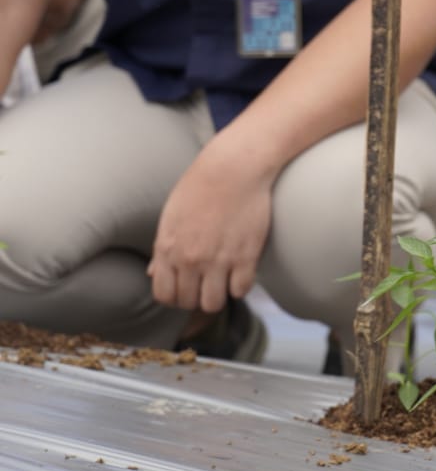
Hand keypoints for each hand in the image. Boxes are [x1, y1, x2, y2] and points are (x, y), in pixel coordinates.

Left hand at [147, 142, 274, 313]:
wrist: (234, 167)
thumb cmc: (201, 187)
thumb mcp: (172, 216)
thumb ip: (162, 248)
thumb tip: (153, 273)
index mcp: (168, 248)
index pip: (164, 295)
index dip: (175, 297)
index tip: (187, 288)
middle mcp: (190, 258)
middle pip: (189, 302)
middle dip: (197, 297)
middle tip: (207, 284)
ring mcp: (219, 259)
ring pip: (214, 303)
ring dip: (219, 295)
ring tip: (224, 281)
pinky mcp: (246, 256)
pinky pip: (241, 290)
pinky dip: (241, 285)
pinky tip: (241, 271)